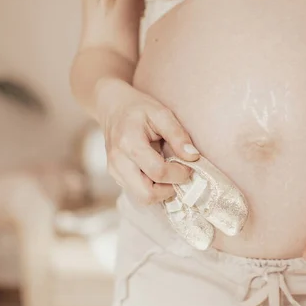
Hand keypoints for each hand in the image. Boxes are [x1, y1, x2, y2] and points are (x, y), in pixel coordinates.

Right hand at [95, 78, 199, 203]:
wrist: (112, 107)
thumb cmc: (139, 108)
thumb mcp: (161, 114)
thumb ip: (178, 135)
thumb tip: (193, 157)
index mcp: (129, 143)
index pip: (158, 172)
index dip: (179, 174)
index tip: (190, 165)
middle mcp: (118, 161)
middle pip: (146, 195)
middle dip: (169, 190)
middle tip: (180, 175)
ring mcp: (114, 171)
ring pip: (142, 198)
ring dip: (161, 191)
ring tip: (170, 173)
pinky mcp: (116, 176)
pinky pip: (138, 193)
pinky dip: (153, 188)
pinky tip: (160, 173)